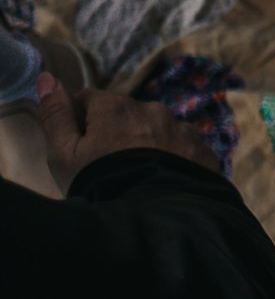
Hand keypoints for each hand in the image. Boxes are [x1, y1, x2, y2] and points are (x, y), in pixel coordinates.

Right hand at [30, 74, 215, 189]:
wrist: (156, 220)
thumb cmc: (101, 185)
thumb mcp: (64, 153)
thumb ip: (55, 114)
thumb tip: (47, 78)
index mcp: (115, 106)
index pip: (89, 100)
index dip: (81, 123)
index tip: (82, 149)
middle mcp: (153, 110)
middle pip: (125, 114)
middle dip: (116, 133)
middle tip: (111, 167)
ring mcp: (182, 130)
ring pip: (156, 130)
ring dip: (147, 144)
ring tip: (139, 176)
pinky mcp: (203, 152)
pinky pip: (183, 148)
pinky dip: (174, 159)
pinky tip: (164, 180)